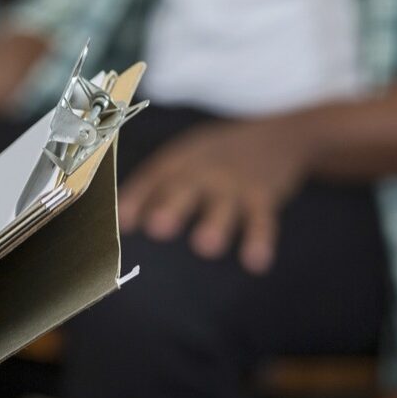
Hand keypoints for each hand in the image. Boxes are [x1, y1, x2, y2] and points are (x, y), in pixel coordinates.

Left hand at [117, 119, 309, 272]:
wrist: (276, 134)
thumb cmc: (216, 155)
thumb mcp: (184, 160)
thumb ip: (154, 189)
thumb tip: (121, 222)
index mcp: (178, 161)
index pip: (151, 177)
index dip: (135, 198)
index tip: (120, 222)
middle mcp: (202, 169)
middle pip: (184, 187)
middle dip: (171, 206)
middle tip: (158, 228)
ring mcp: (233, 182)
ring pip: (223, 204)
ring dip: (215, 224)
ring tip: (206, 246)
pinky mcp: (264, 194)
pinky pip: (262, 219)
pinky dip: (259, 239)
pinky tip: (255, 263)